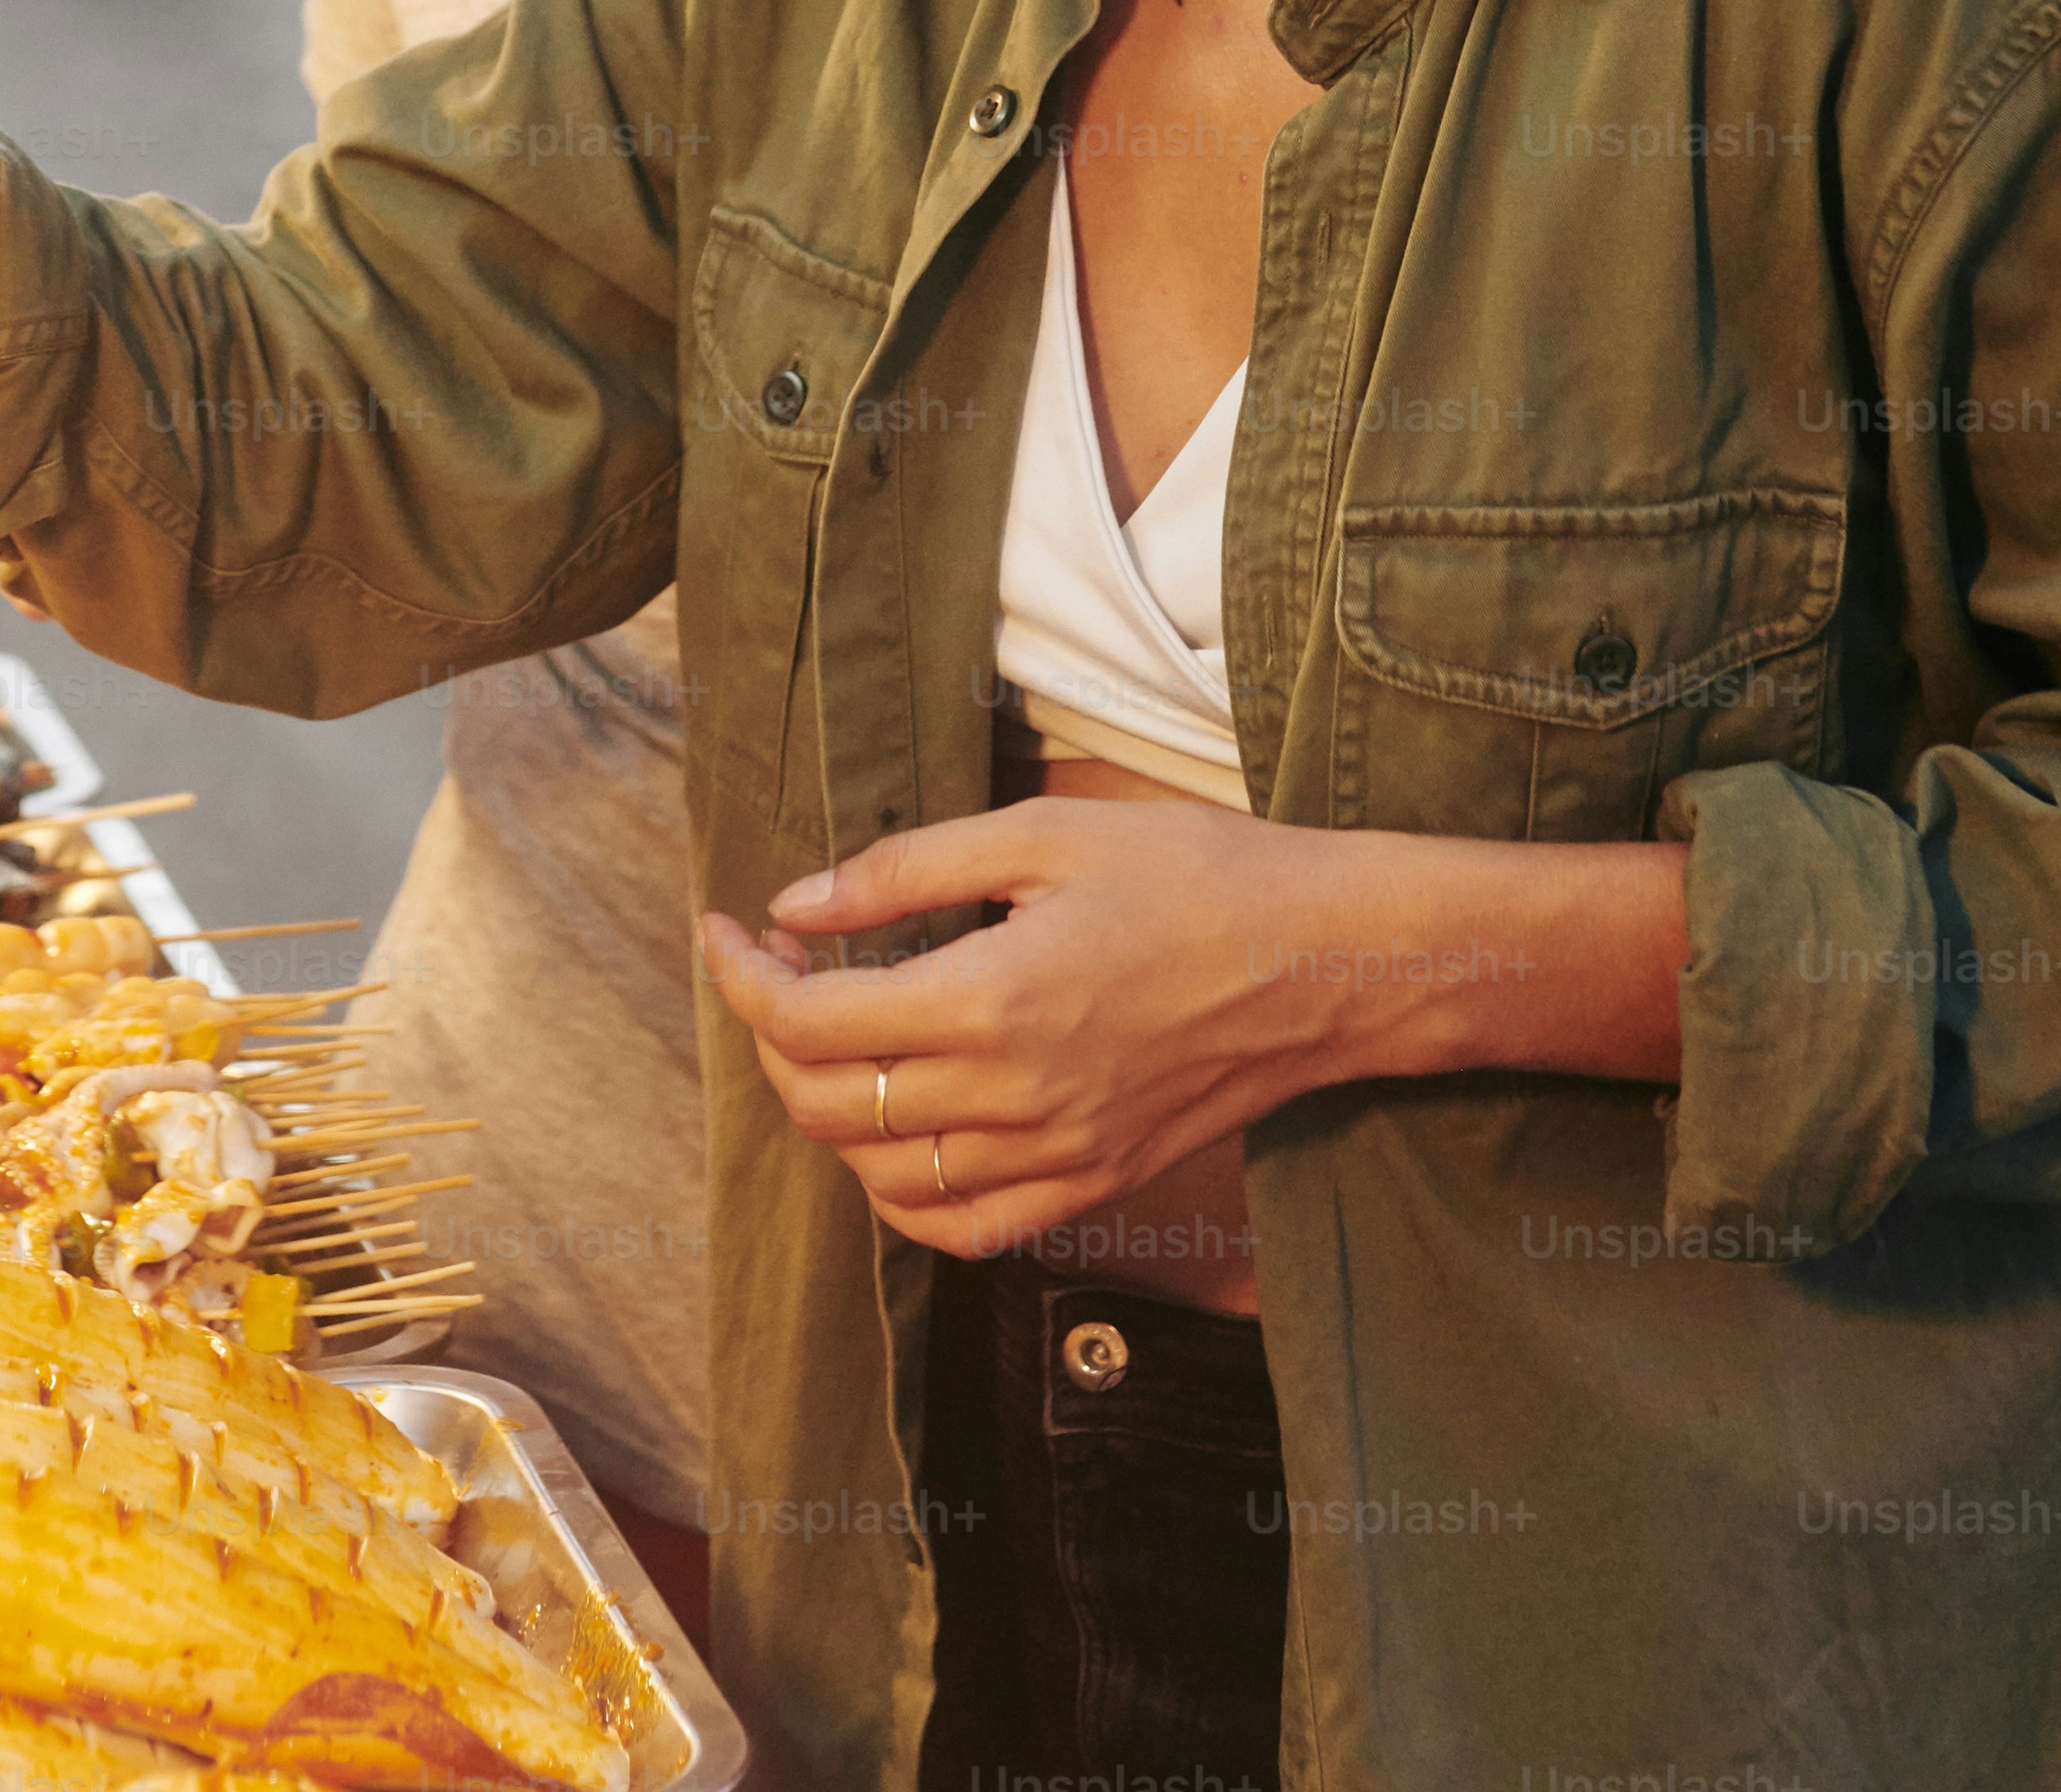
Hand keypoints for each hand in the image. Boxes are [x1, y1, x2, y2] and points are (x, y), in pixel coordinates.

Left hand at [698, 801, 1375, 1256]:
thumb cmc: (1199, 876)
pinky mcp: (1095, 1184)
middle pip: (830, 1104)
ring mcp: (1058, 1156)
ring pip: (882, 1176)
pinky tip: (897, 1131)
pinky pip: (964, 1225)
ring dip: (829, 1112)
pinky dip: (902, 1192)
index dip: (744, 978)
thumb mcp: (1043, 835)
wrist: (1333, 960)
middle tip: (776, 972)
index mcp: (994, 1000)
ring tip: (832, 1041)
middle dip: (772, 1039)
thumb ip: (904, 873)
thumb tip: (796, 906)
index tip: (727, 930)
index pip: (811, 1020)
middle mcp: (1016, 1097)